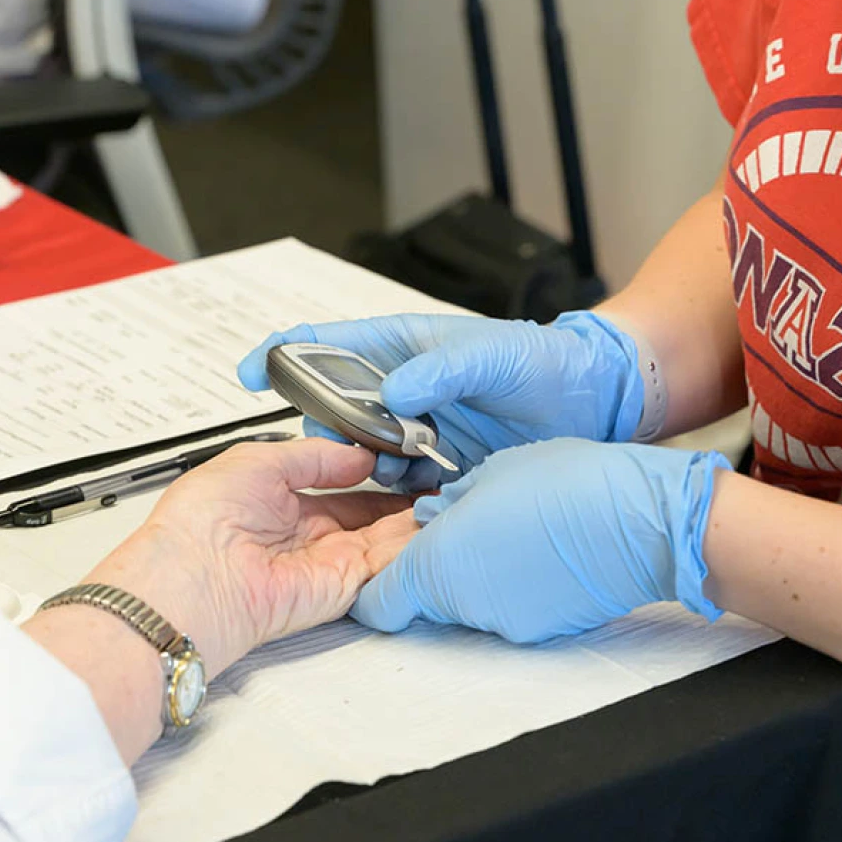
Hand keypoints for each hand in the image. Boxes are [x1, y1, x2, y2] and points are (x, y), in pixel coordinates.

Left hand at [90, 438, 416, 676]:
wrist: (189, 580)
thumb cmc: (198, 523)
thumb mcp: (258, 459)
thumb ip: (314, 454)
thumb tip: (358, 455)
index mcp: (282, 502)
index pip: (344, 484)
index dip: (376, 468)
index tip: (405, 452)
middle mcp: (306, 534)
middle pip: (371, 513)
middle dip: (404, 493)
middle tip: (439, 471)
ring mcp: (325, 562)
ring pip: (385, 537)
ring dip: (416, 515)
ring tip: (451, 487)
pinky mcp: (339, 587)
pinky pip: (384, 562)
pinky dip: (413, 541)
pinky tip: (438, 517)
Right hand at [238, 311, 646, 489]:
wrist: (591, 401)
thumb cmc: (544, 360)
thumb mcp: (495, 354)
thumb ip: (443, 368)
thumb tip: (394, 393)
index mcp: (401, 347)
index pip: (326, 344)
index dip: (283, 356)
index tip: (250, 375)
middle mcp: (399, 388)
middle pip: (333, 408)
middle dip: (329, 429)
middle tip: (352, 447)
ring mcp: (415, 429)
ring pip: (360, 452)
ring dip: (365, 466)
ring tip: (401, 469)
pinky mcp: (435, 465)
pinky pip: (396, 485)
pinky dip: (395, 494)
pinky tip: (414, 497)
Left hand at [352, 436, 730, 643]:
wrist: (644, 524)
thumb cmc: (568, 484)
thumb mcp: (494, 470)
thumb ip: (451, 498)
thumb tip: (436, 511)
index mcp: (439, 564)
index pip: (377, 603)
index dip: (373, 581)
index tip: (385, 555)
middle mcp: (466, 605)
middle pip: (426, 596)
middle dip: (435, 562)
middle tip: (465, 517)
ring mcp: (507, 623)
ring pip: (470, 599)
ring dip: (479, 569)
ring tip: (515, 523)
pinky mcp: (544, 628)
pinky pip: (511, 605)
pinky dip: (516, 581)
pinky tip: (545, 546)